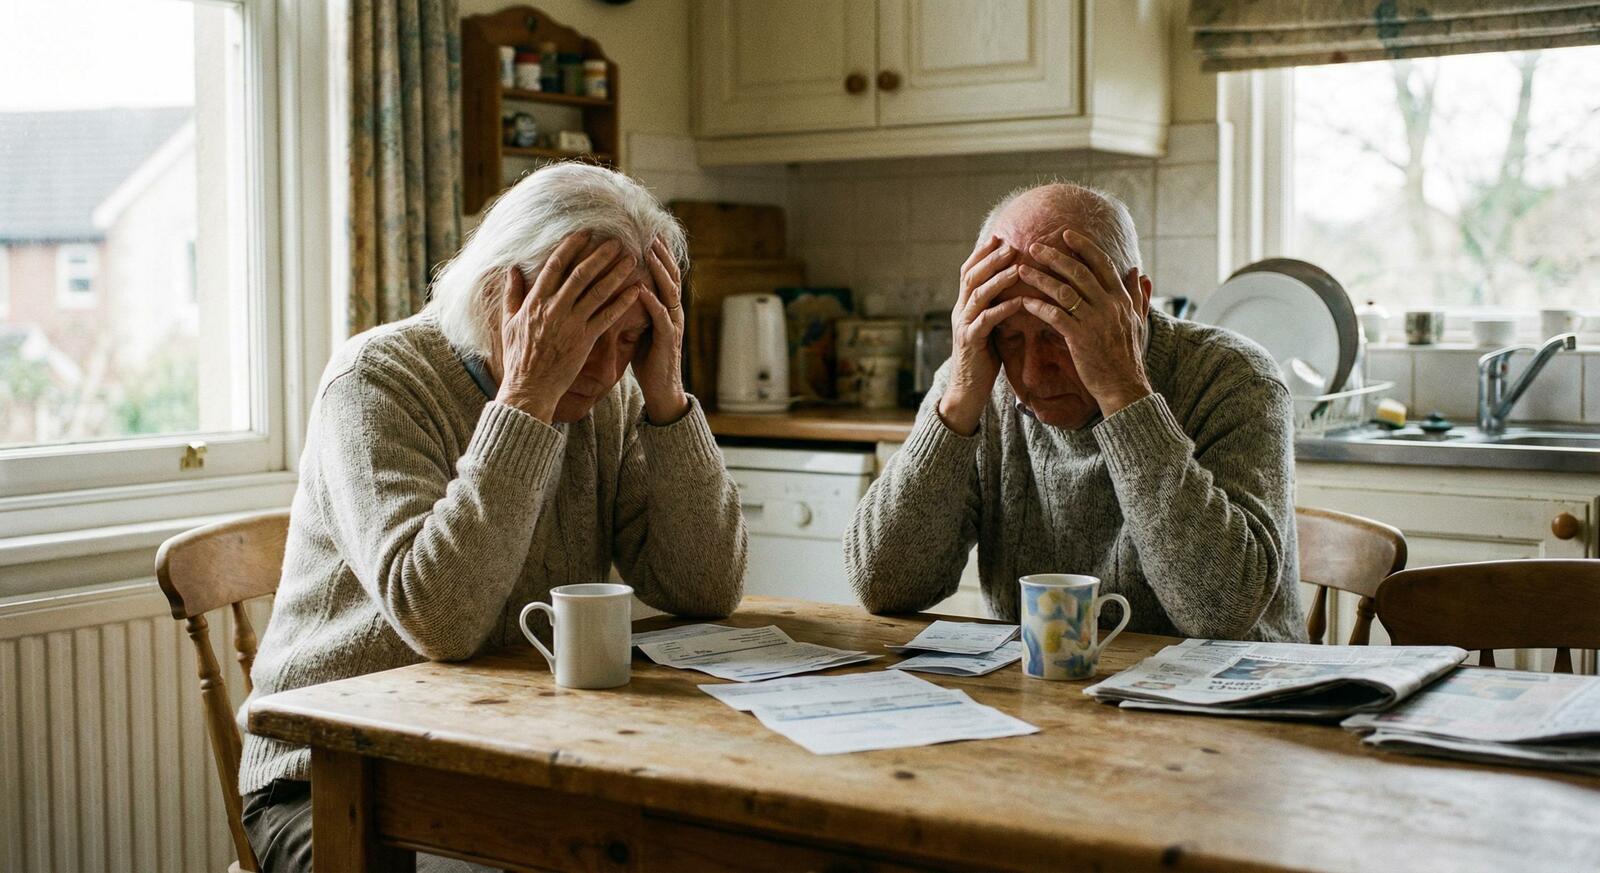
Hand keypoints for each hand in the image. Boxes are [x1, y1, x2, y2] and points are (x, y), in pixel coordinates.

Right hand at [495, 232, 642, 421]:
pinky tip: (636, 290)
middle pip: (581, 274)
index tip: (584, 233)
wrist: (529, 387)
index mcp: (535, 301)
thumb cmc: (518, 356)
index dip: (571, 247)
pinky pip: (608, 317)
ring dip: (616, 273)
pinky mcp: (585, 340)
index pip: (555, 266)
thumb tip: (512, 269)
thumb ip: (513, 293)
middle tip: (615, 240)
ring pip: (598, 292)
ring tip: (630, 259)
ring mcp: (571, 324)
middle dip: (599, 254)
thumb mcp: (509, 321)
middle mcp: (555, 308)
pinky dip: (622, 302)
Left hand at [634, 237, 689, 423]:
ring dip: (659, 271)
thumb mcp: (640, 327)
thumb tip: (617, 287)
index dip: (659, 254)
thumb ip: (635, 307)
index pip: (665, 275)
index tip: (647, 233)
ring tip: (648, 253)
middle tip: (650, 233)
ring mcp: (673, 325)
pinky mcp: (668, 340)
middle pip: (671, 276)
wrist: (661, 389)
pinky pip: (661, 317)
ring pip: (669, 291)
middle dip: (661, 254)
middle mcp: (673, 312)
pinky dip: (652, 302)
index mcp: (666, 308)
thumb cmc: (648, 358)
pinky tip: (642, 290)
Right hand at [937, 235, 1026, 435]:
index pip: (968, 271)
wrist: (967, 390)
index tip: (999, 236)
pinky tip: (1019, 300)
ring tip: (1017, 265)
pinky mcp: (972, 342)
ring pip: (978, 294)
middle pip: (971, 276)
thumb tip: (1014, 288)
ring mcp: (963, 325)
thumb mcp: (988, 327)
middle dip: (990, 258)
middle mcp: (960, 311)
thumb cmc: (983, 359)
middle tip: (1011, 244)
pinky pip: (987, 320)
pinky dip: (1004, 308)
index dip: (981, 253)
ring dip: (998, 277)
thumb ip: (994, 307)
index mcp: (963, 306)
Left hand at [1015, 229, 1152, 416]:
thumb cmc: (1126, 355)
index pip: (1102, 264)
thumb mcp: (1137, 320)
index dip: (1084, 247)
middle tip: (1034, 245)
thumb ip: (1136, 295)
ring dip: (1040, 278)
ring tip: (1021, 269)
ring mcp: (1094, 320)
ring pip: (1064, 290)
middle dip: (1055, 256)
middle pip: (1079, 272)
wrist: (1124, 386)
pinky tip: (1024, 300)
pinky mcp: (1080, 338)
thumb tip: (1138, 272)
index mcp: (1121, 298)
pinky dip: (1038, 306)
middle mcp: (1109, 305)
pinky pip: (1055, 315)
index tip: (1066, 234)